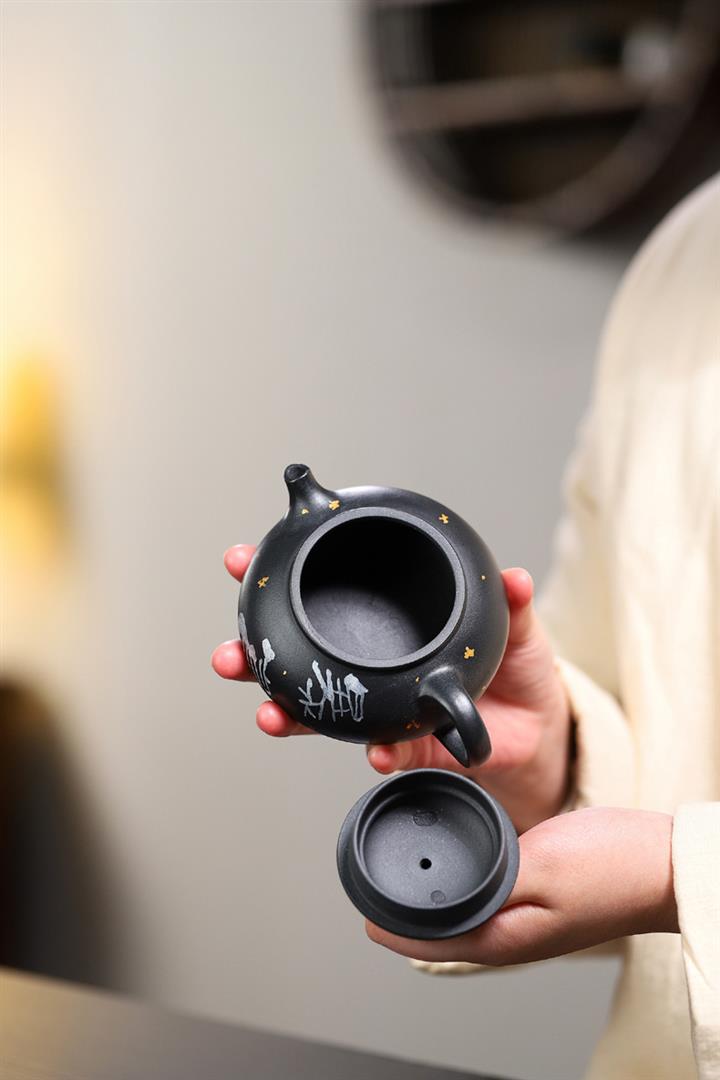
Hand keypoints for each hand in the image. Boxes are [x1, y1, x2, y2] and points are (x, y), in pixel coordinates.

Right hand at [212, 546, 571, 830]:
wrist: (538, 729)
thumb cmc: (515, 668)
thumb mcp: (518, 626)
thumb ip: (511, 603)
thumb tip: (514, 577)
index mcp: (384, 625)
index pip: (323, 593)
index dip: (276, 577)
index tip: (240, 560)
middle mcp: (369, 666)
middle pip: (298, 657)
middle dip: (253, 655)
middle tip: (230, 655)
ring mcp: (381, 708)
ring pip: (321, 711)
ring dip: (288, 713)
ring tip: (269, 713)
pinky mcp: (409, 747)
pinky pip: (385, 752)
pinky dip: (379, 753)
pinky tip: (376, 752)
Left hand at [367, 808, 677, 965]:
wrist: (663, 862)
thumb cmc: (612, 867)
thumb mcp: (540, 866)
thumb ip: (487, 879)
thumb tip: (440, 886)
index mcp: (504, 937)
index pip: (428, 943)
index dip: (388, 927)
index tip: (360, 907)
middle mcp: (509, 933)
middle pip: (440, 930)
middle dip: (402, 910)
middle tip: (373, 877)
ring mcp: (524, 916)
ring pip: (462, 910)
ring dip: (431, 892)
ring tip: (404, 864)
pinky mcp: (536, 895)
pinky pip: (486, 891)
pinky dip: (462, 877)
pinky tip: (458, 857)